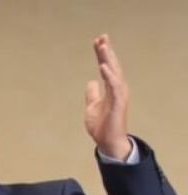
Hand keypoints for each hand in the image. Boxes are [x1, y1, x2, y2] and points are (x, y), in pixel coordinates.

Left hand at [84, 34, 132, 159]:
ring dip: (108, 59)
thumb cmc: (101, 125)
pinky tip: (103, 66)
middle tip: (102, 36)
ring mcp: (119, 95)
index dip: (102, 54)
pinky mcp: (118, 103)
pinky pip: (114, 86)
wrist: (107, 142)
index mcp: (110, 88)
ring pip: (115, 72)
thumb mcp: (92, 106)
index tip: (98, 41)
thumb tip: (90, 82)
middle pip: (112, 65)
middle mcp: (117, 88)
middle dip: (106, 51)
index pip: (107, 66)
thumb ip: (92, 94)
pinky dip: (109, 76)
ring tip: (103, 46)